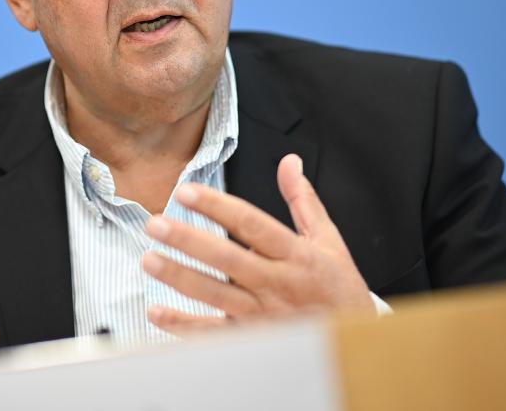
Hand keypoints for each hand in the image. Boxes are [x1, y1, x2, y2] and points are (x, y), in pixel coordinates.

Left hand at [142, 154, 372, 334]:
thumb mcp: (328, 241)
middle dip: (189, 240)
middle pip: (228, 259)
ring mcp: (265, 316)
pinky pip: (214, 335)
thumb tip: (289, 161)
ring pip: (216, 295)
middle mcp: (278, 284)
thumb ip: (303, 201)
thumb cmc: (338, 289)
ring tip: (149, 260)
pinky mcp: (254, 341)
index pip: (252, 224)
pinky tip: (156, 311)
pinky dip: (184, 326)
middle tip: (155, 223)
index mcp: (296, 255)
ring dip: (180, 278)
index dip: (218, 207)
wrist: (356, 345)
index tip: (187, 191)